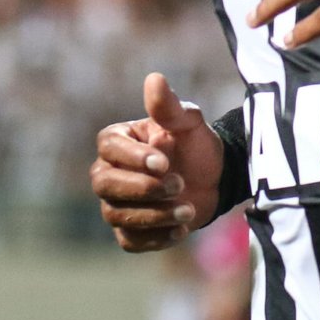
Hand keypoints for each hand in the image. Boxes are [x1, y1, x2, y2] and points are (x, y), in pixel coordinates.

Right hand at [91, 72, 223, 252]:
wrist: (214, 180)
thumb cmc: (196, 145)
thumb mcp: (189, 123)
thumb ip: (169, 106)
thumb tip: (154, 78)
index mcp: (118, 141)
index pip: (109, 148)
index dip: (133, 158)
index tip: (164, 162)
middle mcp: (108, 172)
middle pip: (105, 184)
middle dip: (143, 188)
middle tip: (179, 184)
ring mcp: (116, 204)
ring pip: (117, 215)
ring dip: (154, 215)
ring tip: (188, 210)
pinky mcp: (129, 231)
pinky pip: (130, 241)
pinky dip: (156, 238)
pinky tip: (182, 229)